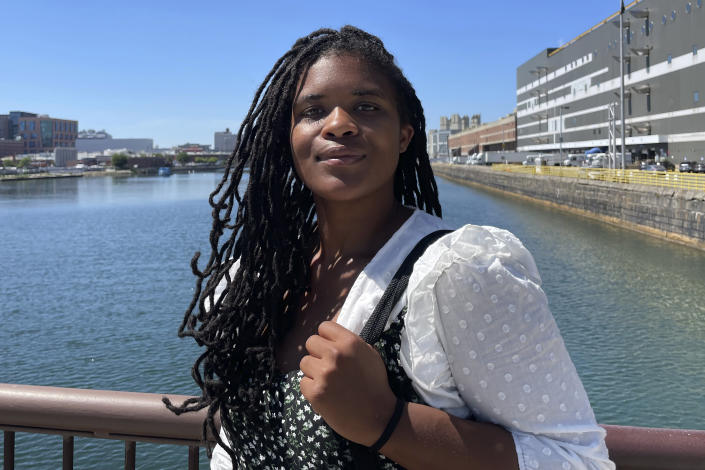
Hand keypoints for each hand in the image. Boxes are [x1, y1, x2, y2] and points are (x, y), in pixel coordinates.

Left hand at [299, 321, 397, 445]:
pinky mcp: (315, 392)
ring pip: (304, 362)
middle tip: (328, 366)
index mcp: (350, 342)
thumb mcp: (371, 355)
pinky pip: (303, 382)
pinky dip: (312, 389)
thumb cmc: (376, 385)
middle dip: (318, 353)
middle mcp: (335, 354)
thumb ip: (351, 343)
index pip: (324, 327)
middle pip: (310, 342)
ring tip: (328, 381)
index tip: (330, 347)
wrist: (379, 417)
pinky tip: (326, 394)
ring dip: (313, 371)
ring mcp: (324, 374)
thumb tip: (333, 336)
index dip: (326, 338)